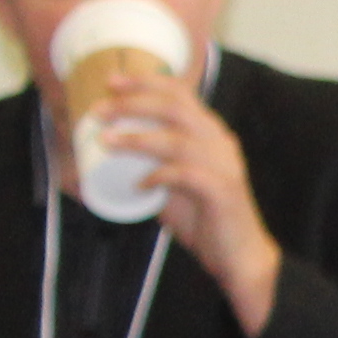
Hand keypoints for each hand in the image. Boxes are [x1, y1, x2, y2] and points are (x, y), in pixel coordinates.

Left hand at [72, 58, 282, 333]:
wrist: (239, 255)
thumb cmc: (202, 218)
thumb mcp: (171, 184)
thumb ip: (146, 165)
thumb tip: (98, 157)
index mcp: (210, 133)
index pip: (180, 94)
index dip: (145, 82)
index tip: (111, 82)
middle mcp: (219, 143)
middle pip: (176, 107)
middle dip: (133, 104)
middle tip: (100, 111)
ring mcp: (223, 166)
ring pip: (178, 139)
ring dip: (137, 138)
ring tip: (106, 141)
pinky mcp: (222, 191)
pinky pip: (187, 175)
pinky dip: (159, 175)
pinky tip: (139, 183)